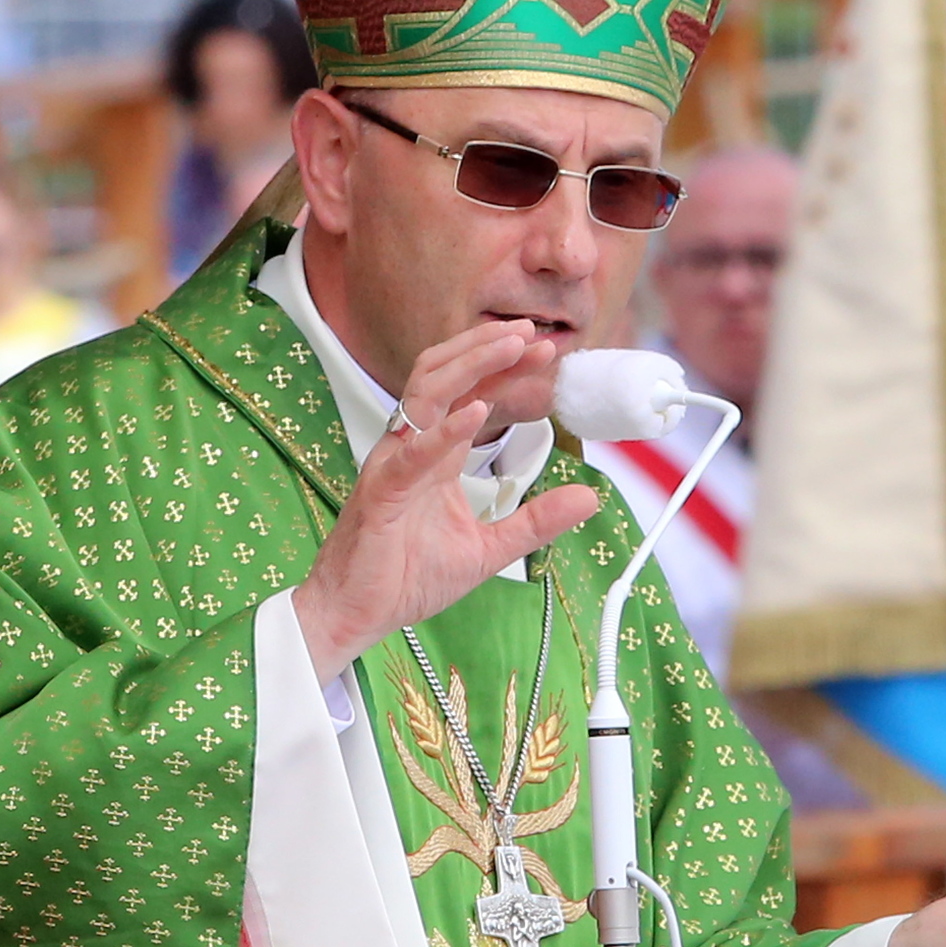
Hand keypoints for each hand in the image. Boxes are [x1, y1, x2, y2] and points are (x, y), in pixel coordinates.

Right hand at [293, 319, 601, 680]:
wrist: (356, 614)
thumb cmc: (406, 577)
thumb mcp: (489, 549)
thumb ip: (536, 521)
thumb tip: (589, 496)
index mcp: (435, 455)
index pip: (471, 394)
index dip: (505, 368)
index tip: (545, 351)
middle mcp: (411, 447)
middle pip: (446, 376)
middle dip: (488, 348)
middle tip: (534, 333)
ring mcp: (394, 464)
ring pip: (426, 393)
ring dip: (470, 364)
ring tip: (511, 346)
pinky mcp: (382, 492)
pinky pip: (413, 453)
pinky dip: (446, 430)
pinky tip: (478, 412)